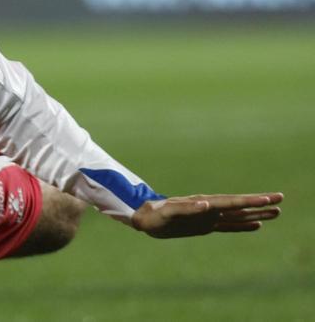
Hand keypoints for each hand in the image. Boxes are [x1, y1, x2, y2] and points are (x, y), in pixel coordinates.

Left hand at [131, 192, 282, 238]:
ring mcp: (208, 216)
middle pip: (239, 205)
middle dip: (259, 203)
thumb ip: (186, 209)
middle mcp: (209, 208)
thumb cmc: (154, 215)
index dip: (249, 201)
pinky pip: (229, 225)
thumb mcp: (167, 212)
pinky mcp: (205, 225)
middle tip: (280, 200)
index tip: (267, 199)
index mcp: (202, 203)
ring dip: (256, 213)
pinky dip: (243, 225)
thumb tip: (206, 204)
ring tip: (276, 212)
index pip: (231, 202)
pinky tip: (256, 224)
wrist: (144, 218)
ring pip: (238, 215)